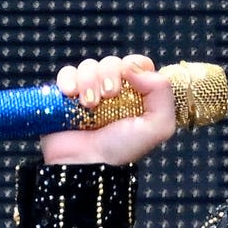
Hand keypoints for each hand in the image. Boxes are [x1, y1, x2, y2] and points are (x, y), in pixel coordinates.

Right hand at [39, 53, 176, 165]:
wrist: (86, 165)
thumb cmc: (121, 150)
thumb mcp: (158, 126)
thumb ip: (162, 92)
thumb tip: (135, 67)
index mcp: (136, 96)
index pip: (138, 64)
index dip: (134, 65)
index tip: (129, 78)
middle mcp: (113, 92)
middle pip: (112, 63)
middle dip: (109, 74)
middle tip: (108, 96)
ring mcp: (88, 93)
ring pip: (89, 66)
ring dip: (89, 81)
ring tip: (89, 104)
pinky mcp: (65, 96)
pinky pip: (66, 73)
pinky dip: (68, 79)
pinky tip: (70, 94)